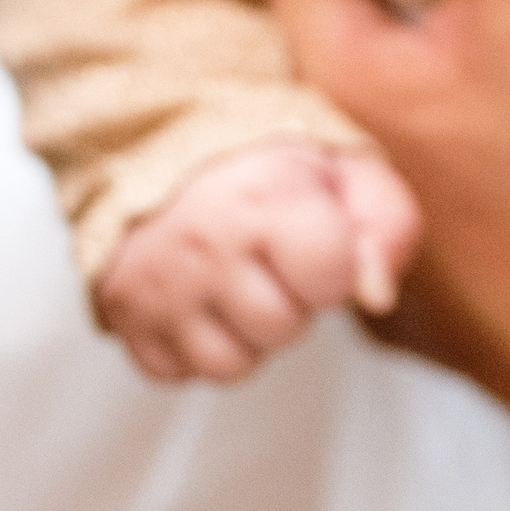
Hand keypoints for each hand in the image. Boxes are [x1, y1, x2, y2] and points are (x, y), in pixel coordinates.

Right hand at [96, 142, 420, 383]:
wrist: (160, 138)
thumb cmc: (261, 160)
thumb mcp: (345, 164)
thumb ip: (386, 222)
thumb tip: (377, 295)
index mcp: (265, 199)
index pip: (331, 282)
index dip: (335, 269)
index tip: (317, 241)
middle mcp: (205, 245)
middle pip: (282, 330)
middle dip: (291, 303)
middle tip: (272, 260)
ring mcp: (159, 284)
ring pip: (229, 366)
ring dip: (245, 335)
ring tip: (239, 284)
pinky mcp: (123, 313)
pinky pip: (175, 372)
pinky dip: (193, 347)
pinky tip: (200, 300)